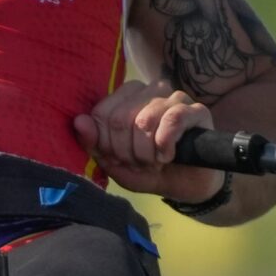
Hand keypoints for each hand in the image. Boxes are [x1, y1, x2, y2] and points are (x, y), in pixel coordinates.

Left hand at [73, 81, 221, 203]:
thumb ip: (94, 143)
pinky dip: (165, 145)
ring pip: (145, 120)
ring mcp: (175, 97)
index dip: (107, 144)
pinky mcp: (196, 110)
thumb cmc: (147, 170)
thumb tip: (79, 121)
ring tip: (154, 162)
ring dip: (146, 152)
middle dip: (126, 152)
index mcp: (127, 96)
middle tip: (139, 164)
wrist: (186, 185)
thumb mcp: (115, 163)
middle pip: (121, 119)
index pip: (102, 114)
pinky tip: (168, 156)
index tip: (119, 159)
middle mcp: (150, 90)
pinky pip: (172, 120)